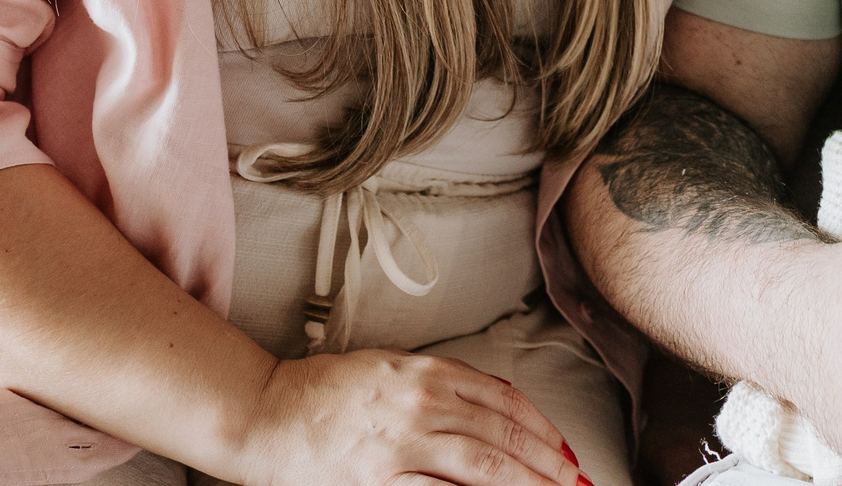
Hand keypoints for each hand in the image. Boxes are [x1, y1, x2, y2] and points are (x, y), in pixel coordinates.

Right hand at [229, 349, 587, 485]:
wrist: (265, 411)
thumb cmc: (322, 391)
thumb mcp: (388, 367)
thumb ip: (439, 381)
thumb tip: (493, 401)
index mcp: (425, 372)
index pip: (501, 398)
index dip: (540, 425)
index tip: (563, 446)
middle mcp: (420, 403)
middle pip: (501, 433)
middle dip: (546, 459)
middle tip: (577, 478)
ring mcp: (401, 443)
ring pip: (483, 463)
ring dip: (526, 480)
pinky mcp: (379, 479)